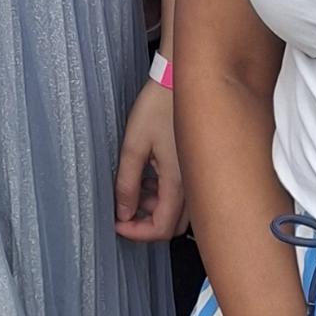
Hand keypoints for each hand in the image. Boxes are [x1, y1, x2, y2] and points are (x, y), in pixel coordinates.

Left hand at [112, 76, 185, 241]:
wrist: (183, 82)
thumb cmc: (159, 107)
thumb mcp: (134, 145)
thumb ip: (128, 183)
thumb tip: (123, 212)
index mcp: (177, 183)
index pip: (160, 229)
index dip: (136, 232)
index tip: (117, 222)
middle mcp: (193, 186)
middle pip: (171, 226)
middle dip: (145, 224)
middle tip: (124, 209)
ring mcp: (198, 177)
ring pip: (178, 212)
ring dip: (154, 209)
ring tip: (134, 189)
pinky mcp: (197, 167)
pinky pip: (183, 196)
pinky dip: (164, 196)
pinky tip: (149, 178)